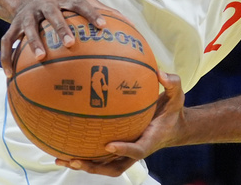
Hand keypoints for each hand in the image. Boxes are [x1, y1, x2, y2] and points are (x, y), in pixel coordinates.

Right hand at [0, 0, 114, 75]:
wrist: (26, 0)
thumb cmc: (63, 8)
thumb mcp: (79, 5)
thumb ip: (104, 13)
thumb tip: (134, 28)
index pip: (80, 3)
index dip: (92, 13)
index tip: (103, 27)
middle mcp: (45, 4)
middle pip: (54, 14)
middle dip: (62, 28)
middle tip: (71, 44)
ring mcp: (27, 15)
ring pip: (29, 28)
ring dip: (34, 42)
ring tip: (42, 58)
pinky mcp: (12, 26)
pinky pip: (7, 43)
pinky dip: (7, 58)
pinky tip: (10, 75)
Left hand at [56, 71, 184, 176]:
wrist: (172, 128)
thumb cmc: (172, 112)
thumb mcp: (177, 96)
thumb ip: (172, 84)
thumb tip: (160, 73)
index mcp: (150, 140)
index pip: (137, 150)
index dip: (123, 149)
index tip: (108, 144)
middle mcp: (136, 150)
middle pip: (113, 167)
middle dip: (94, 166)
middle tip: (77, 160)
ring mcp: (125, 153)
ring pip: (103, 166)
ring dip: (83, 165)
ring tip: (62, 159)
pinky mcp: (118, 151)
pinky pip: (100, 157)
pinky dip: (84, 156)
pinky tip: (65, 148)